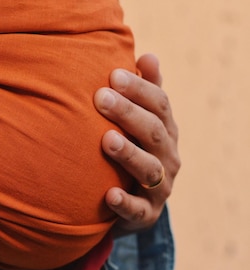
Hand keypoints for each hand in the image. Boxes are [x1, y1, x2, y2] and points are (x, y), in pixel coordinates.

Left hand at [94, 54, 179, 233]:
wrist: (134, 202)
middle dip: (129, 114)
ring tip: (106, 140)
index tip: (113, 75)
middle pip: (153, 132)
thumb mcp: (140, 122)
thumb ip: (145, 91)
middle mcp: (168, 157)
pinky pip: (138, 210)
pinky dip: (124, 203)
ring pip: (149, 169)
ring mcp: (160, 187)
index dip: (139, 89)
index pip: (159, 104)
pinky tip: (108, 195)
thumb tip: (149, 55)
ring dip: (129, 154)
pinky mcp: (146, 214)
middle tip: (101, 98)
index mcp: (166, 130)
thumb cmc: (134, 149)